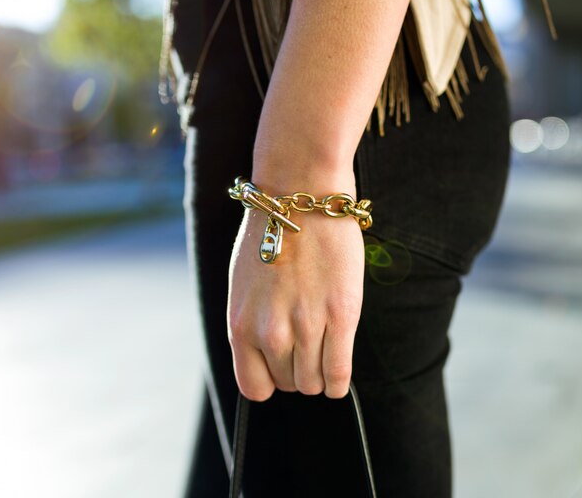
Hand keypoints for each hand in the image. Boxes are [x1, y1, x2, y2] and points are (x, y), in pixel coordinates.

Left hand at [226, 176, 364, 400]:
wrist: (298, 195)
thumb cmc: (271, 234)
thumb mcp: (244, 285)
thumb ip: (254, 322)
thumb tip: (269, 353)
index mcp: (241, 324)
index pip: (254, 386)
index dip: (271, 382)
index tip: (281, 368)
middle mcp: (270, 331)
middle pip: (289, 384)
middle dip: (298, 372)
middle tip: (307, 348)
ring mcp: (306, 325)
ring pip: (314, 382)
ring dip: (320, 374)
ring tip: (324, 352)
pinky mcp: (340, 316)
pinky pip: (339, 372)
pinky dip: (340, 381)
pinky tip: (340, 375)